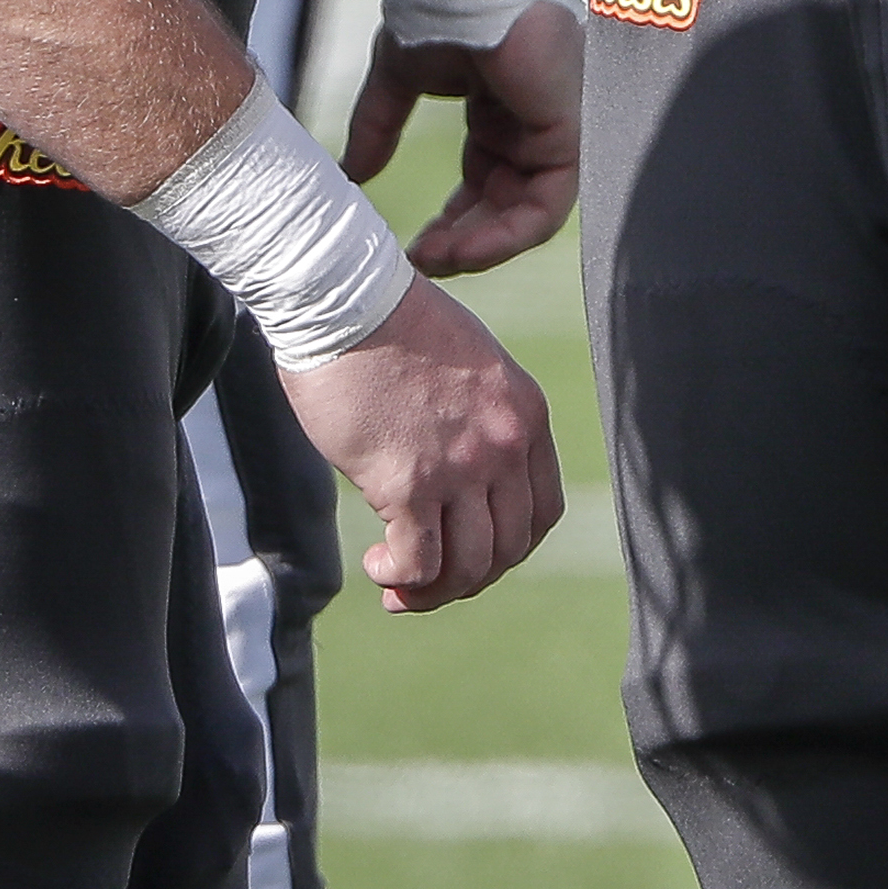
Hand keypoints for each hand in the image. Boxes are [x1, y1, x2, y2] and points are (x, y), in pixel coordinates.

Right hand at [279, 274, 562, 610]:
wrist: (345, 299)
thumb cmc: (391, 326)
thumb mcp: (468, 369)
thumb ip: (478, 423)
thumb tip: (457, 484)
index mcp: (525, 413)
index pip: (542, 511)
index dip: (507, 547)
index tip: (468, 552)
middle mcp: (505, 444)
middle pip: (510, 547)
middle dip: (470, 576)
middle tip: (427, 579)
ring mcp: (462, 466)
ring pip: (470, 566)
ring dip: (433, 589)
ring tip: (396, 580)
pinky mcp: (409, 482)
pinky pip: (420, 563)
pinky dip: (401, 577)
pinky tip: (377, 564)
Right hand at [340, 0, 581, 273]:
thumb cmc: (440, 9)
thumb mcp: (398, 77)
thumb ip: (378, 126)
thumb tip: (352, 174)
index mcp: (495, 109)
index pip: (481, 183)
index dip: (449, 221)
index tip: (410, 247)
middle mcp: (527, 124)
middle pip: (503, 204)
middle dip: (461, 242)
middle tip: (418, 264)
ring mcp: (550, 129)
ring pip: (526, 213)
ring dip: (480, 247)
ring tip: (434, 263)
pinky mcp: (567, 132)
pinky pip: (546, 204)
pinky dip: (506, 235)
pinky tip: (462, 250)